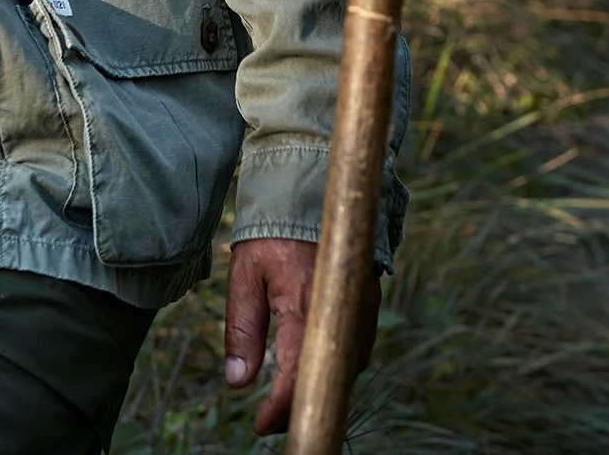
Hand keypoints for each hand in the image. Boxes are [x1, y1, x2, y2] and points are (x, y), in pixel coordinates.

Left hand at [223, 235, 378, 434]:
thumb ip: (242, 329)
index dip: (278, 410)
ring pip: (350, 366)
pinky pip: (361, 346)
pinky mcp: (370, 298)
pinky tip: (318, 368)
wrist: (311, 184)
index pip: (297, 378)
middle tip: (272, 418)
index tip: (259, 425)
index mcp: (306, 305)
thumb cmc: (273, 229)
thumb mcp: (246, 275)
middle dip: (301, 405)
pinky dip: (340, 365)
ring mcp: (362, 305)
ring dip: (323, 385)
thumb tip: (237, 382)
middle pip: (329, 379)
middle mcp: (341, 310)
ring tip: (292, 398)